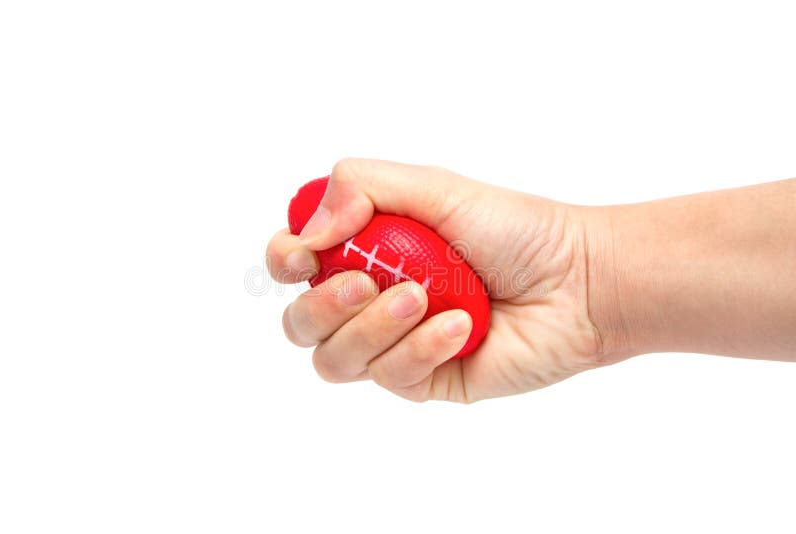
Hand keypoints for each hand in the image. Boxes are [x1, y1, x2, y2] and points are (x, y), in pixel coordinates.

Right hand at [266, 158, 617, 401]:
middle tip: (366, 283)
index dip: (286, 259)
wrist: (576, 282)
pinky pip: (391, 378)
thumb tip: (309, 232)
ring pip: (335, 359)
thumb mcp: (434, 186)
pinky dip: (421, 347)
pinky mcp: (425, 379)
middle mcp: (372, 300)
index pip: (295, 262)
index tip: (307, 254)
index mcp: (367, 249)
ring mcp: (396, 344)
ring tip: (421, 298)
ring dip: (371, 328)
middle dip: (323, 305)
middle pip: (301, 322)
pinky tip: (462, 326)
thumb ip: (361, 187)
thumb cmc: (513, 229)